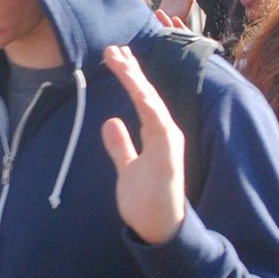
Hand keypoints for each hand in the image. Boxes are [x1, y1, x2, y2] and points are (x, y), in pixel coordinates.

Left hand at [100, 45, 186, 245]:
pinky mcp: (169, 157)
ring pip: (152, 105)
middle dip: (131, 71)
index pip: (141, 97)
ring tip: (122, 61)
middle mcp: (165, 133)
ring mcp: (169, 144)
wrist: (158, 228)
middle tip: (113, 48)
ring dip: (138, 82)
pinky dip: (151, 109)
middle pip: (147, 95)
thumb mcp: (127, 167)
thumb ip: (121, 145)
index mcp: (156, 133)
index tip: (114, 56)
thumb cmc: (146, 199)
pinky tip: (141, 92)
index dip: (130, 76)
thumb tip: (109, 122)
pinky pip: (160, 128)